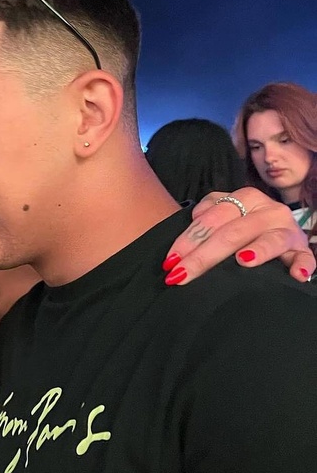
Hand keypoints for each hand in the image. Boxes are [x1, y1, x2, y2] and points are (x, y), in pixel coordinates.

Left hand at [164, 187, 314, 284]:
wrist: (274, 229)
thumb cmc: (241, 225)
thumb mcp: (225, 213)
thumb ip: (207, 213)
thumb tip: (194, 218)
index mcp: (246, 197)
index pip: (212, 218)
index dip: (188, 240)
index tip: (169, 261)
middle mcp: (268, 210)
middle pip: (233, 232)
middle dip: (204, 256)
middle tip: (181, 274)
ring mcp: (287, 229)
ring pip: (271, 240)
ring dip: (259, 250)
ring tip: (243, 261)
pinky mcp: (301, 249)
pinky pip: (305, 257)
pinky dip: (303, 265)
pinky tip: (296, 274)